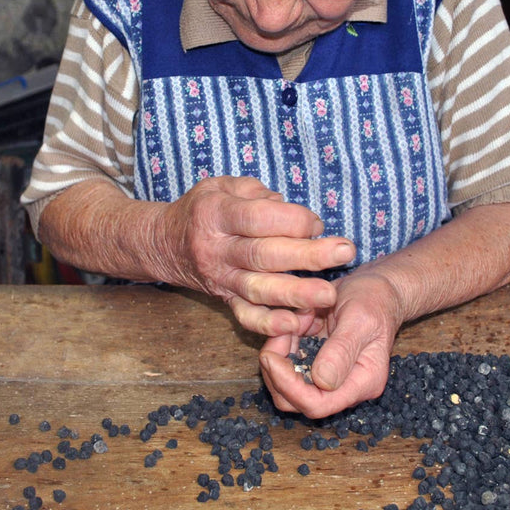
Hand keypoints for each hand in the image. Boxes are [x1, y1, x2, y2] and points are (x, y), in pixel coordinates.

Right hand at [156, 176, 355, 335]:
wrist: (166, 243)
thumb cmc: (203, 208)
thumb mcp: (222, 185)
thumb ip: (257, 194)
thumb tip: (292, 211)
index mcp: (216, 214)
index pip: (258, 218)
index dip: (292, 220)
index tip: (317, 222)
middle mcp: (217, 249)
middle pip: (264, 254)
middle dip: (307, 255)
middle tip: (344, 252)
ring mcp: (221, 278)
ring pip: (259, 289)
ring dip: (295, 294)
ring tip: (328, 295)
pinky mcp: (225, 299)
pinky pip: (246, 316)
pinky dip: (270, 324)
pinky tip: (295, 324)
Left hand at [258, 271, 401, 417]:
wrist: (378, 288)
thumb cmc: (375, 300)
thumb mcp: (359, 320)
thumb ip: (342, 351)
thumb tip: (322, 382)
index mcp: (363, 383)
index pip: (318, 405)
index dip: (289, 386)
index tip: (271, 356)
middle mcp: (345, 386)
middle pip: (294, 401)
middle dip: (276, 371)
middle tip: (277, 335)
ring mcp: (328, 376)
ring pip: (285, 383)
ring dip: (279, 353)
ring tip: (294, 321)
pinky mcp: (315, 362)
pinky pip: (288, 362)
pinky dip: (283, 343)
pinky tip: (297, 320)